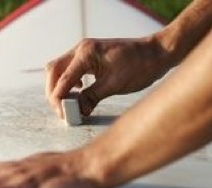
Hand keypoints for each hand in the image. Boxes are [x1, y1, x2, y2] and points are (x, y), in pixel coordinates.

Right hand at [45, 37, 169, 117]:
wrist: (157, 53)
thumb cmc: (140, 66)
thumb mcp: (115, 85)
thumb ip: (92, 97)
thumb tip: (79, 111)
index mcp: (86, 54)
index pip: (62, 79)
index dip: (59, 99)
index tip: (63, 115)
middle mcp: (82, 49)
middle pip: (54, 71)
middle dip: (54, 92)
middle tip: (61, 111)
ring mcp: (85, 51)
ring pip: (60, 69)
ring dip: (60, 87)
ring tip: (68, 105)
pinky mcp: (91, 56)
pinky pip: (71, 69)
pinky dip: (69, 82)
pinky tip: (79, 92)